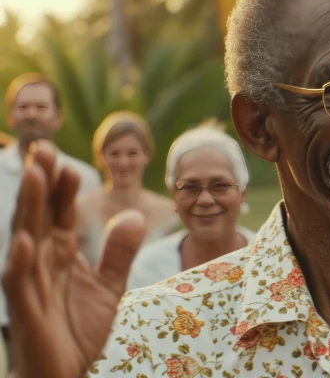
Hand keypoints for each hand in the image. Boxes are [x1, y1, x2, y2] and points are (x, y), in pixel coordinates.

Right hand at [1, 141, 146, 377]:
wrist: (63, 374)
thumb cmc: (78, 329)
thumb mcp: (108, 286)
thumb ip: (119, 252)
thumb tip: (133, 215)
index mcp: (60, 253)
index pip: (61, 212)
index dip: (64, 187)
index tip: (68, 159)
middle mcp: (42, 261)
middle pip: (41, 215)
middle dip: (43, 184)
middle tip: (44, 149)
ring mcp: (31, 282)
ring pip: (28, 238)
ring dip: (31, 208)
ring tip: (37, 177)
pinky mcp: (26, 308)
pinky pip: (21, 282)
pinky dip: (22, 261)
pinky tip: (27, 241)